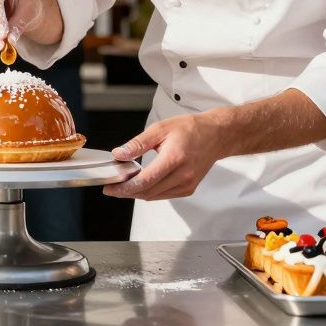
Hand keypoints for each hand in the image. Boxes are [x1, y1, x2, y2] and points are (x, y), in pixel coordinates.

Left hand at [102, 115, 224, 200]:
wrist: (215, 135)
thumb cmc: (190, 129)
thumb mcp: (160, 129)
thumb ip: (138, 144)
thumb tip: (119, 154)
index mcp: (174, 158)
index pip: (145, 180)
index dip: (124, 187)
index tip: (110, 188)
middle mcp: (183, 175)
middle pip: (147, 192)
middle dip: (126, 192)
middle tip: (113, 187)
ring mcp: (187, 184)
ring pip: (154, 196)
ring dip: (137, 193)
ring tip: (124, 184)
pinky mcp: (189, 189)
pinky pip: (164, 195)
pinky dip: (150, 192)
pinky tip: (142, 183)